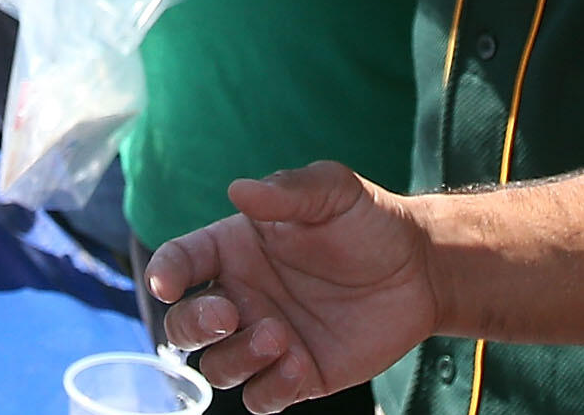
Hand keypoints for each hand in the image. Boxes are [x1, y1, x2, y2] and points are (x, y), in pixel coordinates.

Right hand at [145, 163, 439, 413]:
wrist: (419, 269)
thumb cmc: (366, 221)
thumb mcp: (332, 191)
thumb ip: (286, 191)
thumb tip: (239, 190)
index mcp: (233, 249)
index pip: (179, 262)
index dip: (164, 273)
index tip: (168, 284)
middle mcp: (242, 297)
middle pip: (184, 325)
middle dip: (192, 325)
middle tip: (227, 314)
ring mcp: (267, 340)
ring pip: (218, 368)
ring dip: (236, 358)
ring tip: (279, 335)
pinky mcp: (298, 375)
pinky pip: (262, 398)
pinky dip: (270, 389)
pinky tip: (299, 365)